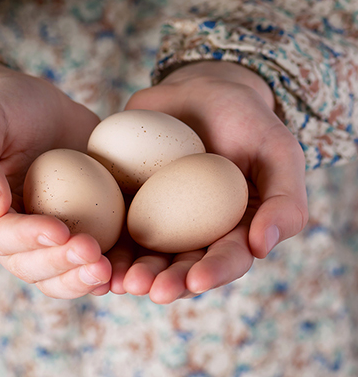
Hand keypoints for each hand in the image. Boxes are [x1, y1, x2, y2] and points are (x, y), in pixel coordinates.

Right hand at [0, 71, 120, 298]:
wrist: (41, 106)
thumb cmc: (5, 108)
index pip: (1, 237)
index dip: (29, 239)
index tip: (60, 230)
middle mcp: (13, 234)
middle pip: (33, 266)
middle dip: (62, 265)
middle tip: (94, 255)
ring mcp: (47, 233)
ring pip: (60, 273)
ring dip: (83, 278)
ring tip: (109, 272)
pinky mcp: (78, 226)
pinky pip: (88, 256)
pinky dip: (106, 267)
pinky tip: (123, 267)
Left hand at [109, 61, 307, 303]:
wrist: (200, 90)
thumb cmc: (246, 119)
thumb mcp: (279, 151)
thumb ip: (285, 200)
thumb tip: (262, 248)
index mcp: (234, 228)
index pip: (226, 258)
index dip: (212, 273)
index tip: (194, 280)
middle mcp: (195, 230)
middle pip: (179, 265)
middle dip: (162, 280)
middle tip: (143, 286)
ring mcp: (160, 215)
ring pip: (144, 251)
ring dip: (129, 269)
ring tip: (114, 279)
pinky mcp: (129, 198)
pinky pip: (115, 222)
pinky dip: (104, 239)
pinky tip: (89, 248)